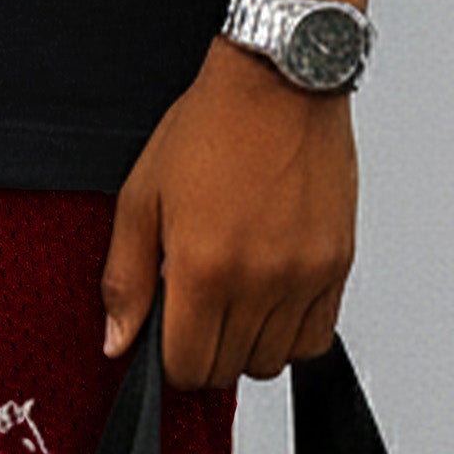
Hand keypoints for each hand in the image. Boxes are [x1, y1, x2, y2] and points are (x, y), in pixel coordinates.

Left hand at [102, 40, 355, 385]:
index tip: (167, 338)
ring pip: (274, 361)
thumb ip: (124, 279)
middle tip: (197, 312)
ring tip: (235, 300)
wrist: (280, 82)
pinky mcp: (337, 265)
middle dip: (205, 354)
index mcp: (203, 267)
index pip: (186, 368)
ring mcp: (303, 276)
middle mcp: (258, 280)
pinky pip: (317, 337)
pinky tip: (270, 298)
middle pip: (229, 371)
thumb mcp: (141, 197)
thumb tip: (117, 342)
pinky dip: (291, 332)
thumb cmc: (211, 127)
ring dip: (248, 345)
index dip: (169, 363)